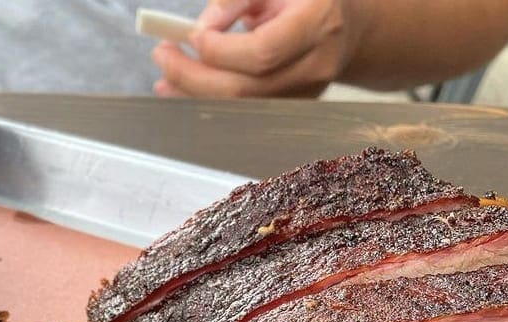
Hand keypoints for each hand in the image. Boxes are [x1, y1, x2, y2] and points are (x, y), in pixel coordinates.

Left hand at [152, 0, 367, 97]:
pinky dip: (205, 100)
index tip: (193, 35)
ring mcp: (303, 96)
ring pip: (237, 108)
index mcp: (319, 23)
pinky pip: (239, 111)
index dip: (221, 50)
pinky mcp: (287, 111)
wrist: (346, 28)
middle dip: (193, 75)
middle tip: (161, 54)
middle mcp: (315, 67)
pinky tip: (180, 87)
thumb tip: (205, 25)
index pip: (263, 53)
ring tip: (163, 76)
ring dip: (192, 93)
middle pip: (243, 90)